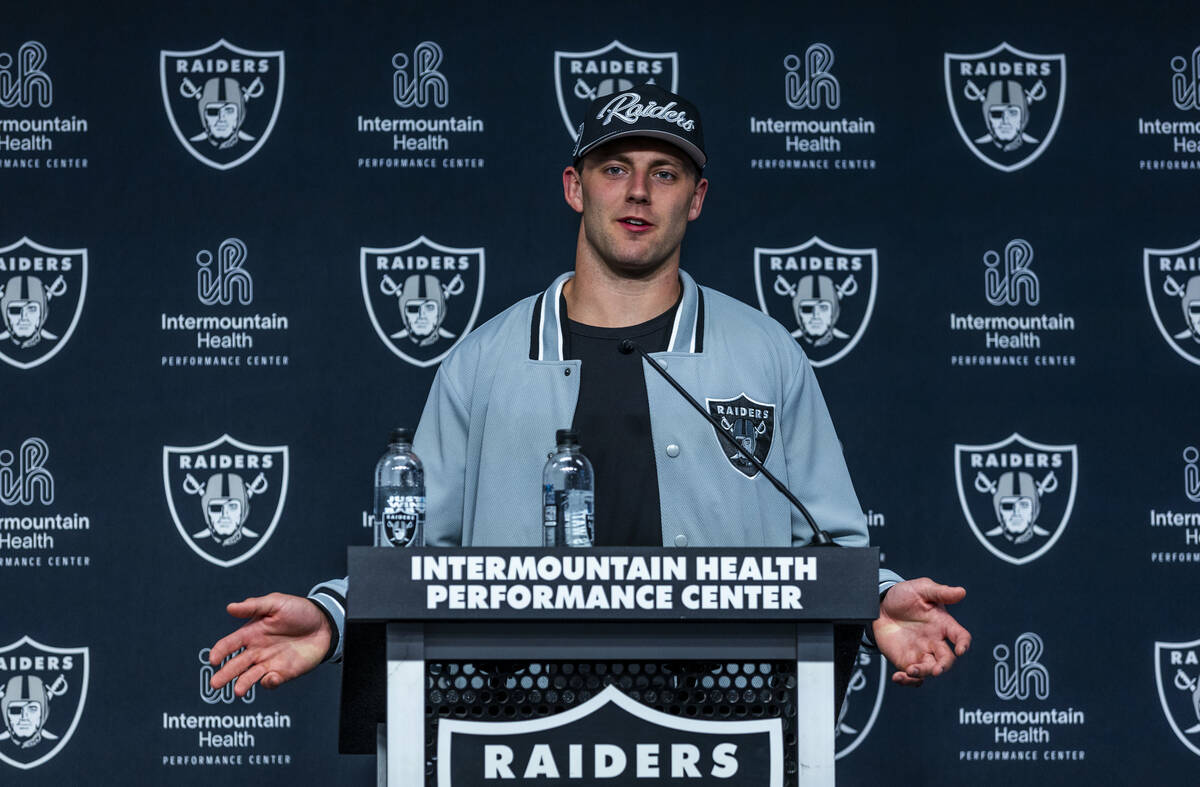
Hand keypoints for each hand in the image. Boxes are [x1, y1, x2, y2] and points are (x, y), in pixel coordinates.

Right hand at [208, 593, 331, 696]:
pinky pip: (271, 681)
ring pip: (250, 676)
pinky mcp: (283, 672)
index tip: (214, 658)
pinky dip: (268, 682)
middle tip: (215, 683)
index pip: (230, 644)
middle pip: (236, 664)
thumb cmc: (300, 611)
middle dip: (225, 674)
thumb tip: (230, 607)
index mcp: (252, 633)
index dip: (220, 651)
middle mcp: (257, 650)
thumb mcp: (276, 603)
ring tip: (238, 690)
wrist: (325, 624)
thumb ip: (253, 606)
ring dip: (243, 683)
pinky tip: (270, 677)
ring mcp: (269, 662)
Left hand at [872, 578, 969, 686]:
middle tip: (936, 669)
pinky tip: (898, 677)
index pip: (960, 636)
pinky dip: (907, 681)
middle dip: (944, 666)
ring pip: (930, 670)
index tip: (960, 649)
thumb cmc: (904, 595)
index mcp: (943, 624)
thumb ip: (941, 592)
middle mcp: (935, 641)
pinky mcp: (906, 660)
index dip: (964, 643)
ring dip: (923, 673)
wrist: (879, 604)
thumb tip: (961, 592)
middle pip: (947, 659)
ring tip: (911, 670)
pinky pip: (912, 676)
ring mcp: (921, 652)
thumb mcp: (922, 589)